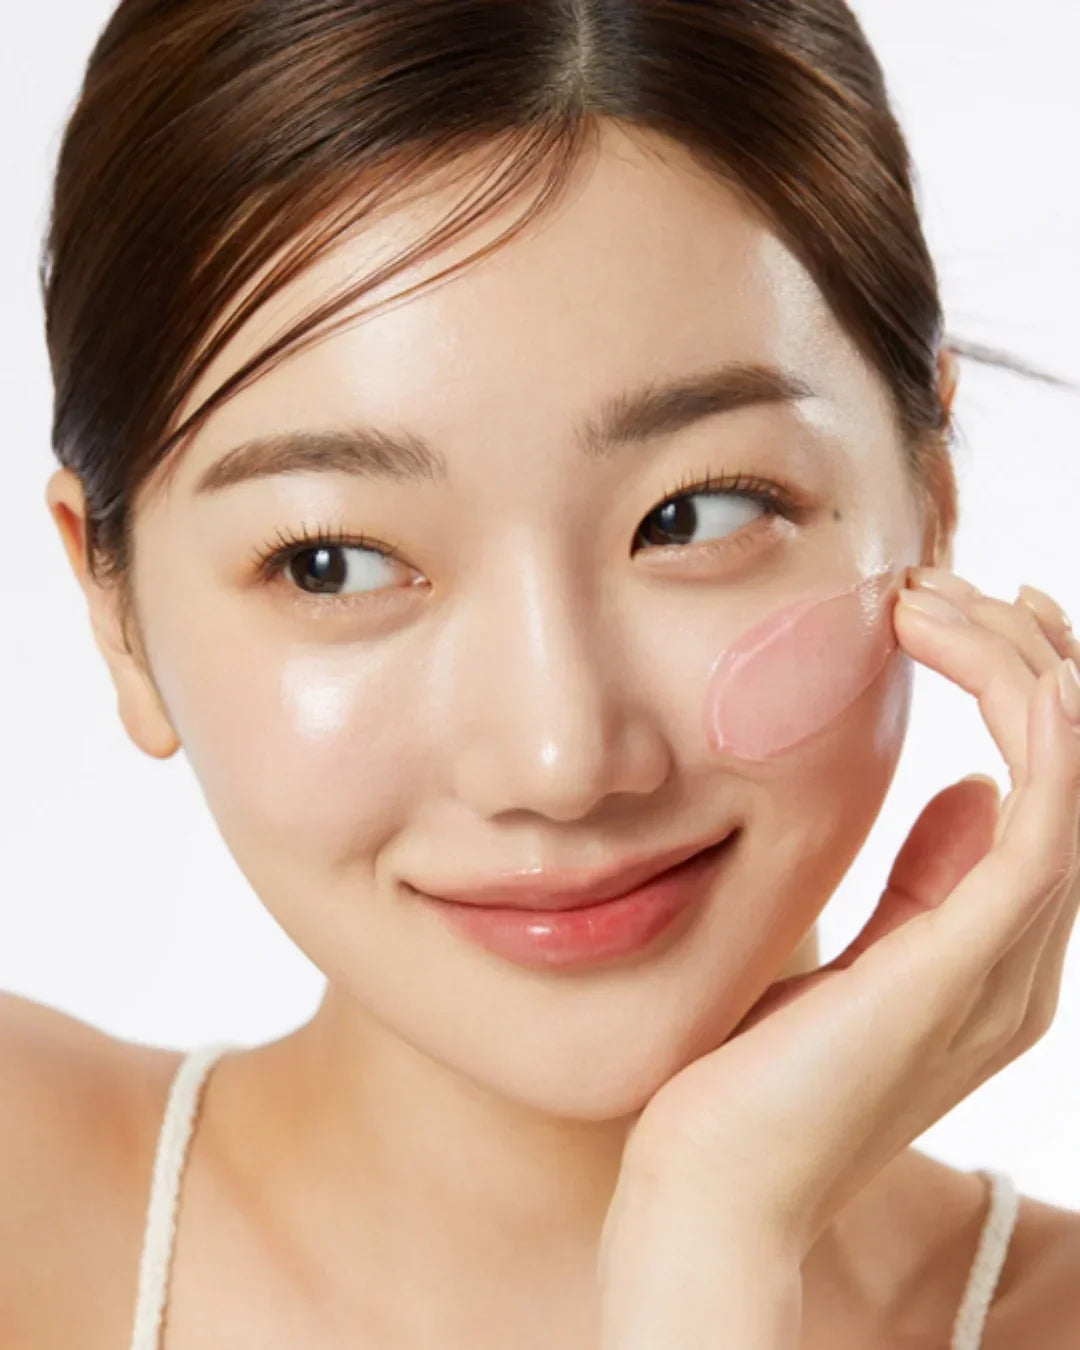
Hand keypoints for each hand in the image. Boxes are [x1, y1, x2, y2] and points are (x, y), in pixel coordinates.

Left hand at [608, 569, 1079, 1262]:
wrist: (710, 1184)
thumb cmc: (754, 1069)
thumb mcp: (852, 951)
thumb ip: (922, 882)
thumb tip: (967, 787)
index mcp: (996, 950)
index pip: (1049, 786)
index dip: (1024, 684)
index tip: (958, 608)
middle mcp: (1024, 955)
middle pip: (1075, 765)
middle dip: (1021, 654)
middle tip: (938, 583)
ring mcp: (1009, 963)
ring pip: (1073, 772)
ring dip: (1021, 665)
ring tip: (939, 597)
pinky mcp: (973, 963)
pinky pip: (1045, 819)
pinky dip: (1035, 724)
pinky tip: (992, 656)